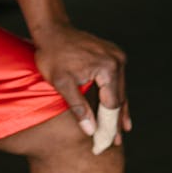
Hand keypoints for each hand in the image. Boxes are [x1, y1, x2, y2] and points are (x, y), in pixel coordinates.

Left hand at [32, 20, 131, 143]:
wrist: (51, 30)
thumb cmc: (52, 55)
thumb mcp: (62, 83)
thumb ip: (79, 107)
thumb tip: (91, 130)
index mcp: (108, 68)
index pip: (111, 104)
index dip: (109, 125)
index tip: (106, 142)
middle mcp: (117, 60)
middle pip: (119, 98)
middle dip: (115, 121)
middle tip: (114, 143)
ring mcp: (117, 56)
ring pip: (119, 90)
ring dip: (118, 110)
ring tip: (120, 131)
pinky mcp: (113, 55)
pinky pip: (116, 80)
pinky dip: (114, 95)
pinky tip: (117, 109)